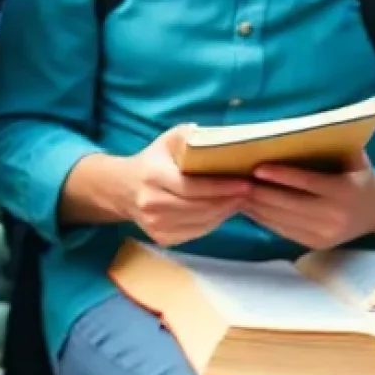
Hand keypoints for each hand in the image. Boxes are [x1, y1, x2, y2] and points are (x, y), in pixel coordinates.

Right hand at [125, 128, 250, 246]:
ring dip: (224, 213)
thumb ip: (192, 136)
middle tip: (250, 191)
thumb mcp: (169, 139)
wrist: (123, 188)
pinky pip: (194, 233)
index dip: (219, 187)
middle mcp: (150, 203)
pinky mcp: (160, 238)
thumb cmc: (155, 159)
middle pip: (197, 207)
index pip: (191, 186)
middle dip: (227, 200)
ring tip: (242, 199)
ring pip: (198, 223)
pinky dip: (213, 223)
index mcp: (153, 175)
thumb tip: (223, 138)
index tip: (244, 183)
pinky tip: (225, 210)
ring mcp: (153, 224)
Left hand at [242, 152, 374, 250]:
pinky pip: (283, 231)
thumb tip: (305, 126)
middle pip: (290, 204)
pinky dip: (263, 219)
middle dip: (261, 193)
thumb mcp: (356, 158)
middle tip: (237, 180)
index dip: (282, 176)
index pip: (309, 183)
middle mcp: (335, 215)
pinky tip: (249, 207)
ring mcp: (323, 234)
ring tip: (237, 193)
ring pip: (283, 220)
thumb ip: (335, 145)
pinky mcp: (313, 244)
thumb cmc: (360, 175)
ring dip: (257, 207)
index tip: (258, 168)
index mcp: (346, 191)